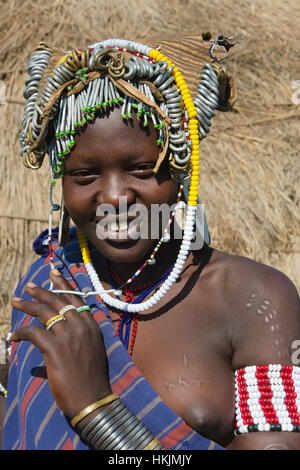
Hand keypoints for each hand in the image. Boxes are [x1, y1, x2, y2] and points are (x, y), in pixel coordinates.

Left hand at [11, 269, 111, 418]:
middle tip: (28, 287)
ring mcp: (68, 336)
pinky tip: (13, 336)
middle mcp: (81, 326)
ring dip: (28, 306)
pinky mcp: (55, 348)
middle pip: (58, 301)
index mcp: (91, 326)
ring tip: (16, 302)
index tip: (54, 273)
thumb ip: (80, 337)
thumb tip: (60, 334)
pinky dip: (21, 332)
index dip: (63, 284)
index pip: (76, 298)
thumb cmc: (91, 379)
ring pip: (45, 312)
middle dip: (41, 292)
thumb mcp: (91, 350)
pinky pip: (34, 332)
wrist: (92, 399)